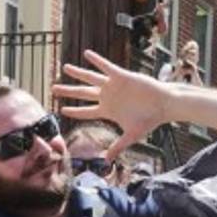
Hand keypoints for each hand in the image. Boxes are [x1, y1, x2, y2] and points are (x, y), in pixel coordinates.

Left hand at [54, 50, 170, 160]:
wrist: (163, 104)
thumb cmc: (149, 120)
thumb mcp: (131, 136)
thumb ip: (118, 147)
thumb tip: (106, 162)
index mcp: (108, 111)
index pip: (86, 111)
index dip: (74, 111)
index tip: (62, 110)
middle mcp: (107, 97)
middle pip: (82, 93)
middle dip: (67, 91)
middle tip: (53, 88)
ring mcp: (113, 86)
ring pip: (91, 78)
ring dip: (78, 73)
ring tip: (64, 67)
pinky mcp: (121, 76)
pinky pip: (106, 67)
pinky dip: (97, 61)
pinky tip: (87, 54)